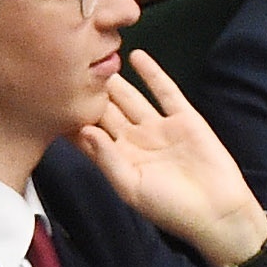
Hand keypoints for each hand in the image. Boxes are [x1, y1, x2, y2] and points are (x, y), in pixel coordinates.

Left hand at [72, 49, 266, 262]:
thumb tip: (84, 131)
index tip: (51, 101)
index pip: (89, 134)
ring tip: (96, 59)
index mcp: (117, 159)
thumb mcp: (130, 186)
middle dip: (89, 95)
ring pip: (131, 98)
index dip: (72, 119)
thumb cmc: (168, 207)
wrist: (215, 210)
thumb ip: (107, 158)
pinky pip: (165, 91)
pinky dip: (151, 74)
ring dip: (115, 81)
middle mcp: (134, 141)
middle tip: (69, 71)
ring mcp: (158, 127)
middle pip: (106, 112)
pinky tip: (136, 56)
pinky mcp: (184, 118)